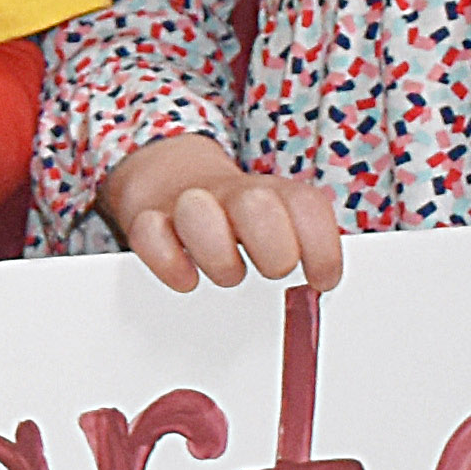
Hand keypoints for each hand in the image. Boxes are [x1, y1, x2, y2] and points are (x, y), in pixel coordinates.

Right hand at [99, 131, 347, 291]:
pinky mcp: (147, 219)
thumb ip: (303, 252)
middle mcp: (232, 195)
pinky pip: (149, 233)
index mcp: (273, 194)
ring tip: (228, 273)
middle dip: (270, 247)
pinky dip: (169, 262)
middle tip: (274, 271)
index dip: (321, 247)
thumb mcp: (278, 225)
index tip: (323, 280)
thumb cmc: (236, 219)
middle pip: (254, 204)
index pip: (305, 206)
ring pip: (197, 211)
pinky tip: (186, 278)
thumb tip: (322, 290)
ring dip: (217, 254)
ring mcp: (188, 204)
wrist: (175, 180)